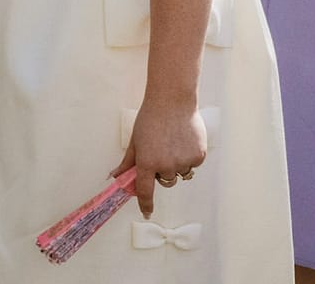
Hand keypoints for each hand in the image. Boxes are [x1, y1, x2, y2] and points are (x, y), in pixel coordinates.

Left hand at [113, 98, 205, 217]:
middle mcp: (166, 166)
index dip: (145, 204)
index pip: (145, 191)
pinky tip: (184, 140)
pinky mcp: (198, 157)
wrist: (172, 102)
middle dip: (162, 172)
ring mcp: (183, 162)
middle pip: (165, 182)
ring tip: (173, 143)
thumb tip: (115, 177)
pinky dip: (189, 157)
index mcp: (147, 162)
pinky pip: (192, 165)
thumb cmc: (150, 119)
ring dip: (177, 165)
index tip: (146, 212)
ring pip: (180, 174)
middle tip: (161, 152)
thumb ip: (127, 162)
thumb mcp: (135, 141)